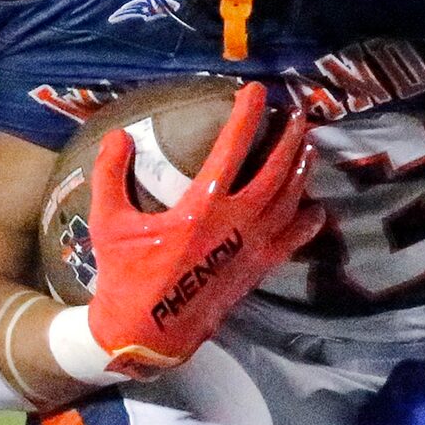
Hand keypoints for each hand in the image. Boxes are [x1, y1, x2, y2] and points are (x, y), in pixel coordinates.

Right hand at [85, 82, 323, 372]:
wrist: (145, 334)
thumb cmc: (124, 277)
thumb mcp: (108, 223)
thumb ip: (110, 175)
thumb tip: (118, 135)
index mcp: (199, 209)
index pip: (231, 149)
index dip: (246, 116)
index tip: (256, 90)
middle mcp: (234, 225)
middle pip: (275, 172)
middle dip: (288, 139)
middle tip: (296, 114)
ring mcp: (250, 249)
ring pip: (288, 203)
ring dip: (301, 172)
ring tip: (308, 147)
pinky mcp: (256, 271)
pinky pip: (291, 242)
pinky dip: (306, 224)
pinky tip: (316, 209)